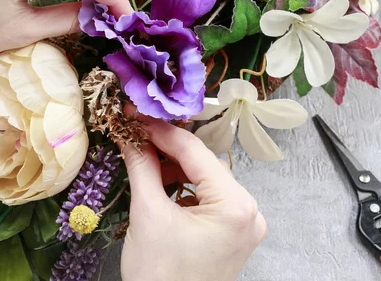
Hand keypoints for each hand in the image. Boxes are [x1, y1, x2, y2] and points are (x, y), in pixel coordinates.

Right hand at [120, 117, 266, 280]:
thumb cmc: (159, 276)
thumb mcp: (147, 214)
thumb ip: (142, 166)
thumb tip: (130, 134)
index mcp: (236, 205)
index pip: (195, 152)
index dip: (161, 130)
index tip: (136, 115)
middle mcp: (249, 211)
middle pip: (202, 164)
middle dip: (167, 149)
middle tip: (135, 133)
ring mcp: (244, 224)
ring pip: (205, 179)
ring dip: (174, 167)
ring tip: (143, 157)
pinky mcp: (233, 234)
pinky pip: (208, 197)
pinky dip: (184, 187)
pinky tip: (160, 181)